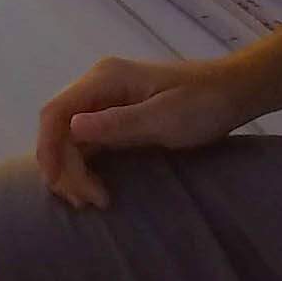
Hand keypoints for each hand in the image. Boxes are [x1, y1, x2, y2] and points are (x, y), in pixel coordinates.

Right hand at [34, 53, 249, 208]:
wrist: (233, 92)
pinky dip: (86, 167)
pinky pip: (88, 144)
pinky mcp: (116, 118)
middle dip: (64, 167)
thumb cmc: (203, 104)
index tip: (57, 183)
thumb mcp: (164, 118)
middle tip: (90, 201)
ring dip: (73, 170)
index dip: (47, 148)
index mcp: (103, 79)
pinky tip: (95, 187)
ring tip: (92, 200)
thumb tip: (71, 127)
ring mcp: (105, 102)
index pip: (55, 112)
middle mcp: (96, 87)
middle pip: (59, 128)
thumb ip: (118, 122)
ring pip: (70, 139)